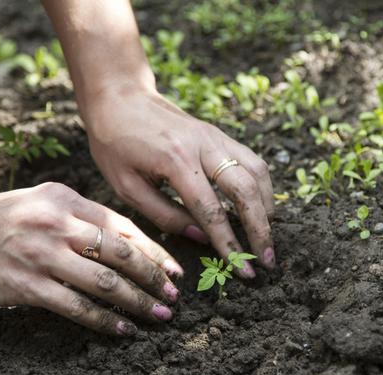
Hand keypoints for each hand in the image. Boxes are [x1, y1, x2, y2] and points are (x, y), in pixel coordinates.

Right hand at [0, 182, 182, 335]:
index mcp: (63, 198)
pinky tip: (123, 329)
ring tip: (158, 314)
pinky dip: (105, 321)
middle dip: (154, 276)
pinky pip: (77, 307)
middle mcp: (56, 223)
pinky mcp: (27, 286)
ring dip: (137, 302)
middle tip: (174, 294)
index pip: (121, 224)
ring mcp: (41, 255)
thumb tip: (124, 239)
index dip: (154, 249)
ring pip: (105, 282)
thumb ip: (78, 215)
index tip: (174, 268)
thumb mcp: (37, 202)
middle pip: (120, 252)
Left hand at [82, 85, 274, 277]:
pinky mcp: (220, 135)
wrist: (120, 97)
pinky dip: (262, 186)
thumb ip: (165, 215)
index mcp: (176, 161)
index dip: (230, 244)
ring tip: (267, 236)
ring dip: (267, 207)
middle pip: (246, 190)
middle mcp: (204, 145)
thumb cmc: (115, 143)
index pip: (212, 210)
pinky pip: (252, 160)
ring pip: (257, 172)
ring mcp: (216, 137)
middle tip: (267, 260)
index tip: (243, 269)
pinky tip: (260, 207)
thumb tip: (203, 238)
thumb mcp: (126, 186)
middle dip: (261, 229)